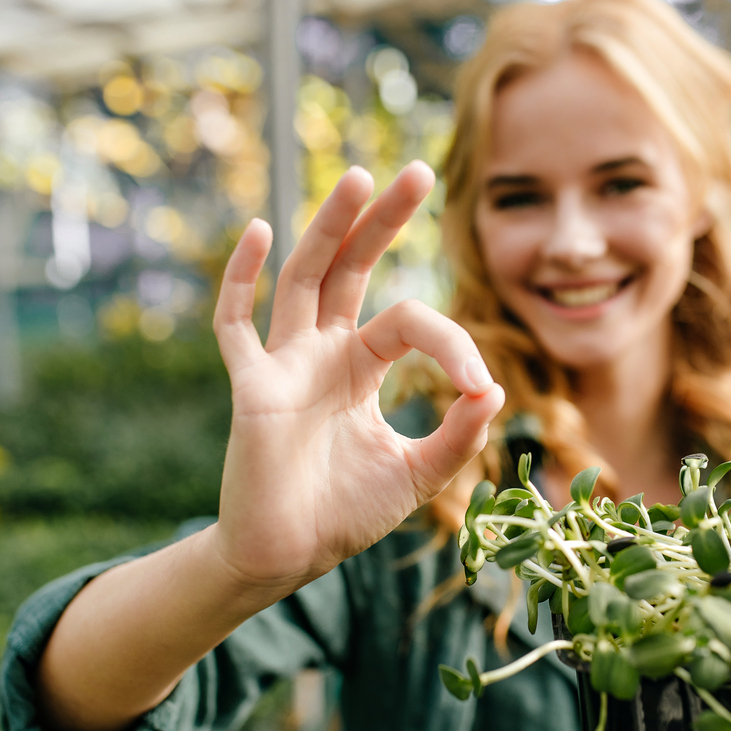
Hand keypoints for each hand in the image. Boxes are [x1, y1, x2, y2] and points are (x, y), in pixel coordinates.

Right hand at [209, 161, 503, 593]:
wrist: (286, 558)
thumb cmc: (344, 514)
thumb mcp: (418, 474)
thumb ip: (456, 435)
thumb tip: (494, 388)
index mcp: (359, 368)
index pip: (408, 322)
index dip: (451, 343)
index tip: (480, 388)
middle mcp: (321, 354)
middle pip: (351, 268)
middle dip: (382, 221)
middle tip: (419, 171)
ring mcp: (283, 365)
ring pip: (304, 279)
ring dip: (330, 227)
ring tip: (361, 178)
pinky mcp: (252, 389)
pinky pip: (236, 326)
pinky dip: (241, 279)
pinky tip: (261, 230)